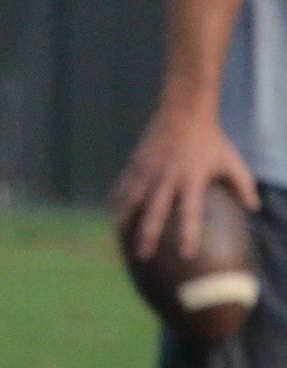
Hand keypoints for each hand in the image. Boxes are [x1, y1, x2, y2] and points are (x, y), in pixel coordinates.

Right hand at [111, 105, 258, 262]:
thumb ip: (243, 184)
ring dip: (125, 222)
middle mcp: (167, 178)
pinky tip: (113, 217)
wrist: (184, 112)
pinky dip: (117, 203)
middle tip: (143, 256)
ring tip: (119, 240)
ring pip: (131, 201)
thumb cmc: (211, 140)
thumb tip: (254, 209)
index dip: (188, 235)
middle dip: (148, 235)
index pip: (190, 213)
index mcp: (191, 179)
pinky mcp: (136, 165)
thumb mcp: (231, 160)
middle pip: (155, 212)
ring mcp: (148, 171)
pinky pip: (123, 189)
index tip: (186, 256)